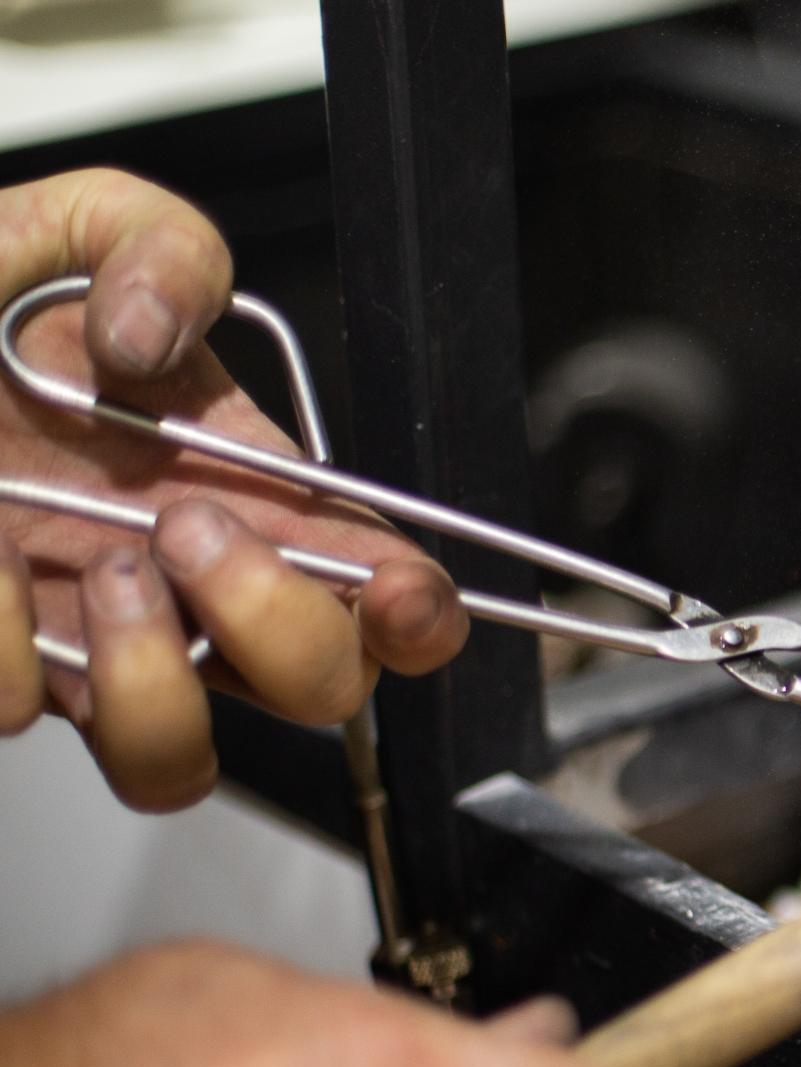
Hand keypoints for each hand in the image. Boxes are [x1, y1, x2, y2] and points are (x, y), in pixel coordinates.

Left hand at [0, 169, 469, 809]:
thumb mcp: (67, 229)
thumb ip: (157, 244)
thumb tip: (153, 337)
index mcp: (247, 499)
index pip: (388, 597)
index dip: (420, 616)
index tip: (394, 591)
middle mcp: (185, 595)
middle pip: (322, 692)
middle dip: (278, 621)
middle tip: (188, 528)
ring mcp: (89, 652)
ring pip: (176, 763)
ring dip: (153, 679)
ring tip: (92, 569)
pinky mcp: (7, 674)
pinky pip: (21, 713)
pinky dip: (2, 644)